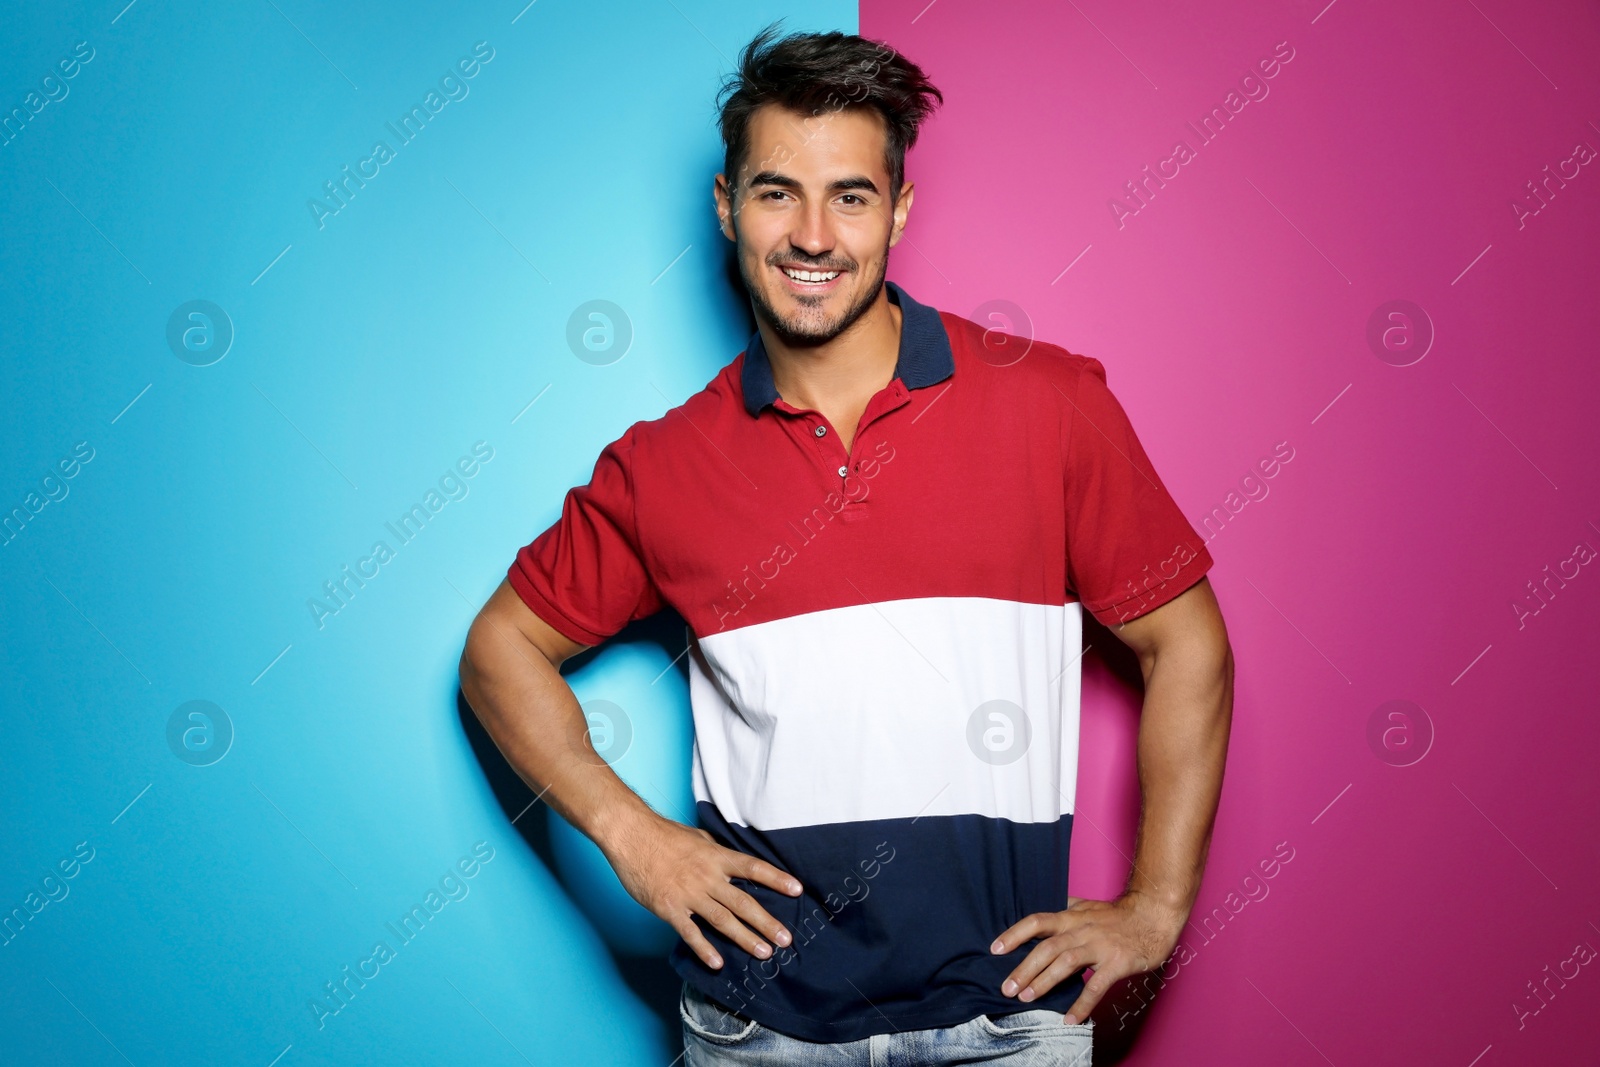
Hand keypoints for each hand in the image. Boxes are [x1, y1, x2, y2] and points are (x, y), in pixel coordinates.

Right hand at [605, 813, 803, 969]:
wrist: (631, 836)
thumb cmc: (663, 834)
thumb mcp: (697, 838)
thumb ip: (716, 852)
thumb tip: (730, 860)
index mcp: (717, 857)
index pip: (753, 868)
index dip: (777, 879)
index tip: (797, 890)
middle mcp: (708, 877)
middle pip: (744, 903)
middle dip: (767, 923)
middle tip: (786, 940)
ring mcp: (689, 894)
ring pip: (724, 920)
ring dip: (746, 938)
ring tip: (764, 953)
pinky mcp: (670, 908)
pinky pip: (691, 932)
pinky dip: (705, 949)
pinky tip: (718, 962)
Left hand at [989, 891, 1184, 1023]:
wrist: (1154, 915)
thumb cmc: (1119, 914)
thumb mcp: (1088, 906)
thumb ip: (1066, 910)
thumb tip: (1045, 913)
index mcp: (1072, 917)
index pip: (1037, 922)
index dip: (1014, 934)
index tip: (995, 949)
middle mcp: (1082, 929)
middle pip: (1047, 948)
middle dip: (1024, 968)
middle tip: (1007, 988)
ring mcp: (1100, 946)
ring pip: (1066, 962)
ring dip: (1044, 982)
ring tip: (1026, 998)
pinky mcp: (1117, 963)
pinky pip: (1096, 985)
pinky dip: (1082, 1004)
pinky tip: (1069, 1018)